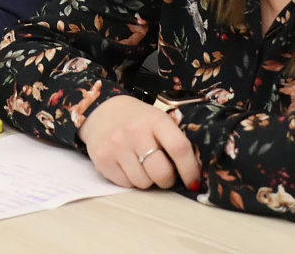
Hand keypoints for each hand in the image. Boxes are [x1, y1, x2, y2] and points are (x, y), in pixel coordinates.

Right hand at [77, 94, 200, 190]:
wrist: (101, 110)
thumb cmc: (137, 119)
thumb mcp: (157, 119)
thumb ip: (173, 141)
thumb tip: (193, 175)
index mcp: (155, 119)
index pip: (178, 148)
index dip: (190, 170)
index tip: (193, 182)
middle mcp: (134, 131)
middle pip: (161, 172)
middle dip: (167, 180)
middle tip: (164, 174)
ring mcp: (116, 145)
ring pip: (143, 183)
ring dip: (147, 180)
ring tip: (142, 166)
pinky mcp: (102, 158)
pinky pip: (126, 184)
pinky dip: (130, 180)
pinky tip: (127, 166)